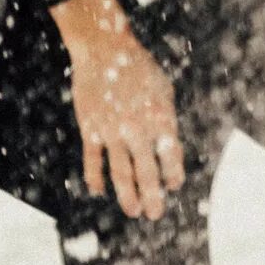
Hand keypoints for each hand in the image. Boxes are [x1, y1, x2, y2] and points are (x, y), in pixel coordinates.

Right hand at [50, 0, 184, 219]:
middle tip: (155, 215)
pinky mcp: (90, 129)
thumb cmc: (139, 68)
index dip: (173, 174)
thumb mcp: (163, 89)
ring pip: (120, 171)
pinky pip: (93, 160)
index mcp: (160, 117)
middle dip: (152, 196)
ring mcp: (112, 130)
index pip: (171, 155)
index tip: (173, 186)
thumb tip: (171, 148)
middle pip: (146, 171)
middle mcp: (137, 128)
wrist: (104, 50)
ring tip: (133, 211)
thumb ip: (167, 118)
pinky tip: (98, 190)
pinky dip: (95, 177)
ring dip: (127, 194)